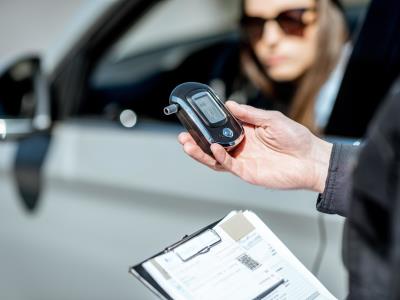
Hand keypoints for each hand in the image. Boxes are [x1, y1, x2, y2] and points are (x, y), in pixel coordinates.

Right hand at [178, 101, 331, 192]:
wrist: (311, 160)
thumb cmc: (296, 139)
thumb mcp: (272, 119)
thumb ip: (249, 114)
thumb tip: (229, 104)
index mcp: (246, 132)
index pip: (221, 129)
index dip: (207, 125)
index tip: (195, 118)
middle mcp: (241, 147)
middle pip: (213, 145)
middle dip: (196, 141)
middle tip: (184, 135)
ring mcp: (243, 160)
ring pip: (215, 158)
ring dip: (200, 152)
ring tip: (188, 144)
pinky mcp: (247, 172)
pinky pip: (228, 166)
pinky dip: (219, 158)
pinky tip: (214, 149)